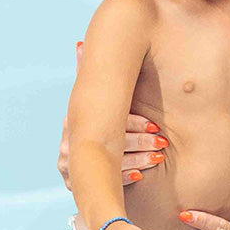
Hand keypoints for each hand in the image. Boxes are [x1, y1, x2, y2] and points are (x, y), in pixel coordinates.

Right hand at [57, 43, 168, 189]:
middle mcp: (67, 144)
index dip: (132, 122)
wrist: (89, 171)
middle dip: (138, 140)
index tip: (155, 124)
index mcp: (74, 122)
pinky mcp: (77, 186)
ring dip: (137, 158)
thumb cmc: (101, 129)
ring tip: (158, 156)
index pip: (106, 120)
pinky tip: (142, 175)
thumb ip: (90, 76)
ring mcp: (70, 166)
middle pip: (107, 141)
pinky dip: (124, 177)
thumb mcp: (97, 104)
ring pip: (108, 162)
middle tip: (162, 141)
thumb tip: (79, 43)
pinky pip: (102, 183)